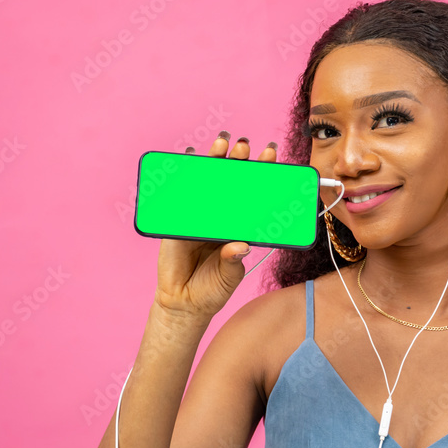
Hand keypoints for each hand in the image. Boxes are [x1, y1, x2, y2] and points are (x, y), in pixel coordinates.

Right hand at [151, 134, 277, 324]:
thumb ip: (233, 260)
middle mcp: (220, 217)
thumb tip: (240, 246)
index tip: (271, 156)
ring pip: (207, 183)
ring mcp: (198, 216)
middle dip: (238, 161)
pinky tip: (189, 158)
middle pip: (230, 183)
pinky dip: (183, 175)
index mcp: (237, 226)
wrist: (184, 303)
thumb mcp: (229, 275)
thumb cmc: (213, 288)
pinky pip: (179, 195)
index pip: (251, 195)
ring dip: (213, 161)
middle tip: (244, 146)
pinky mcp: (176, 221)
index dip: (261, 175)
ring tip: (221, 144)